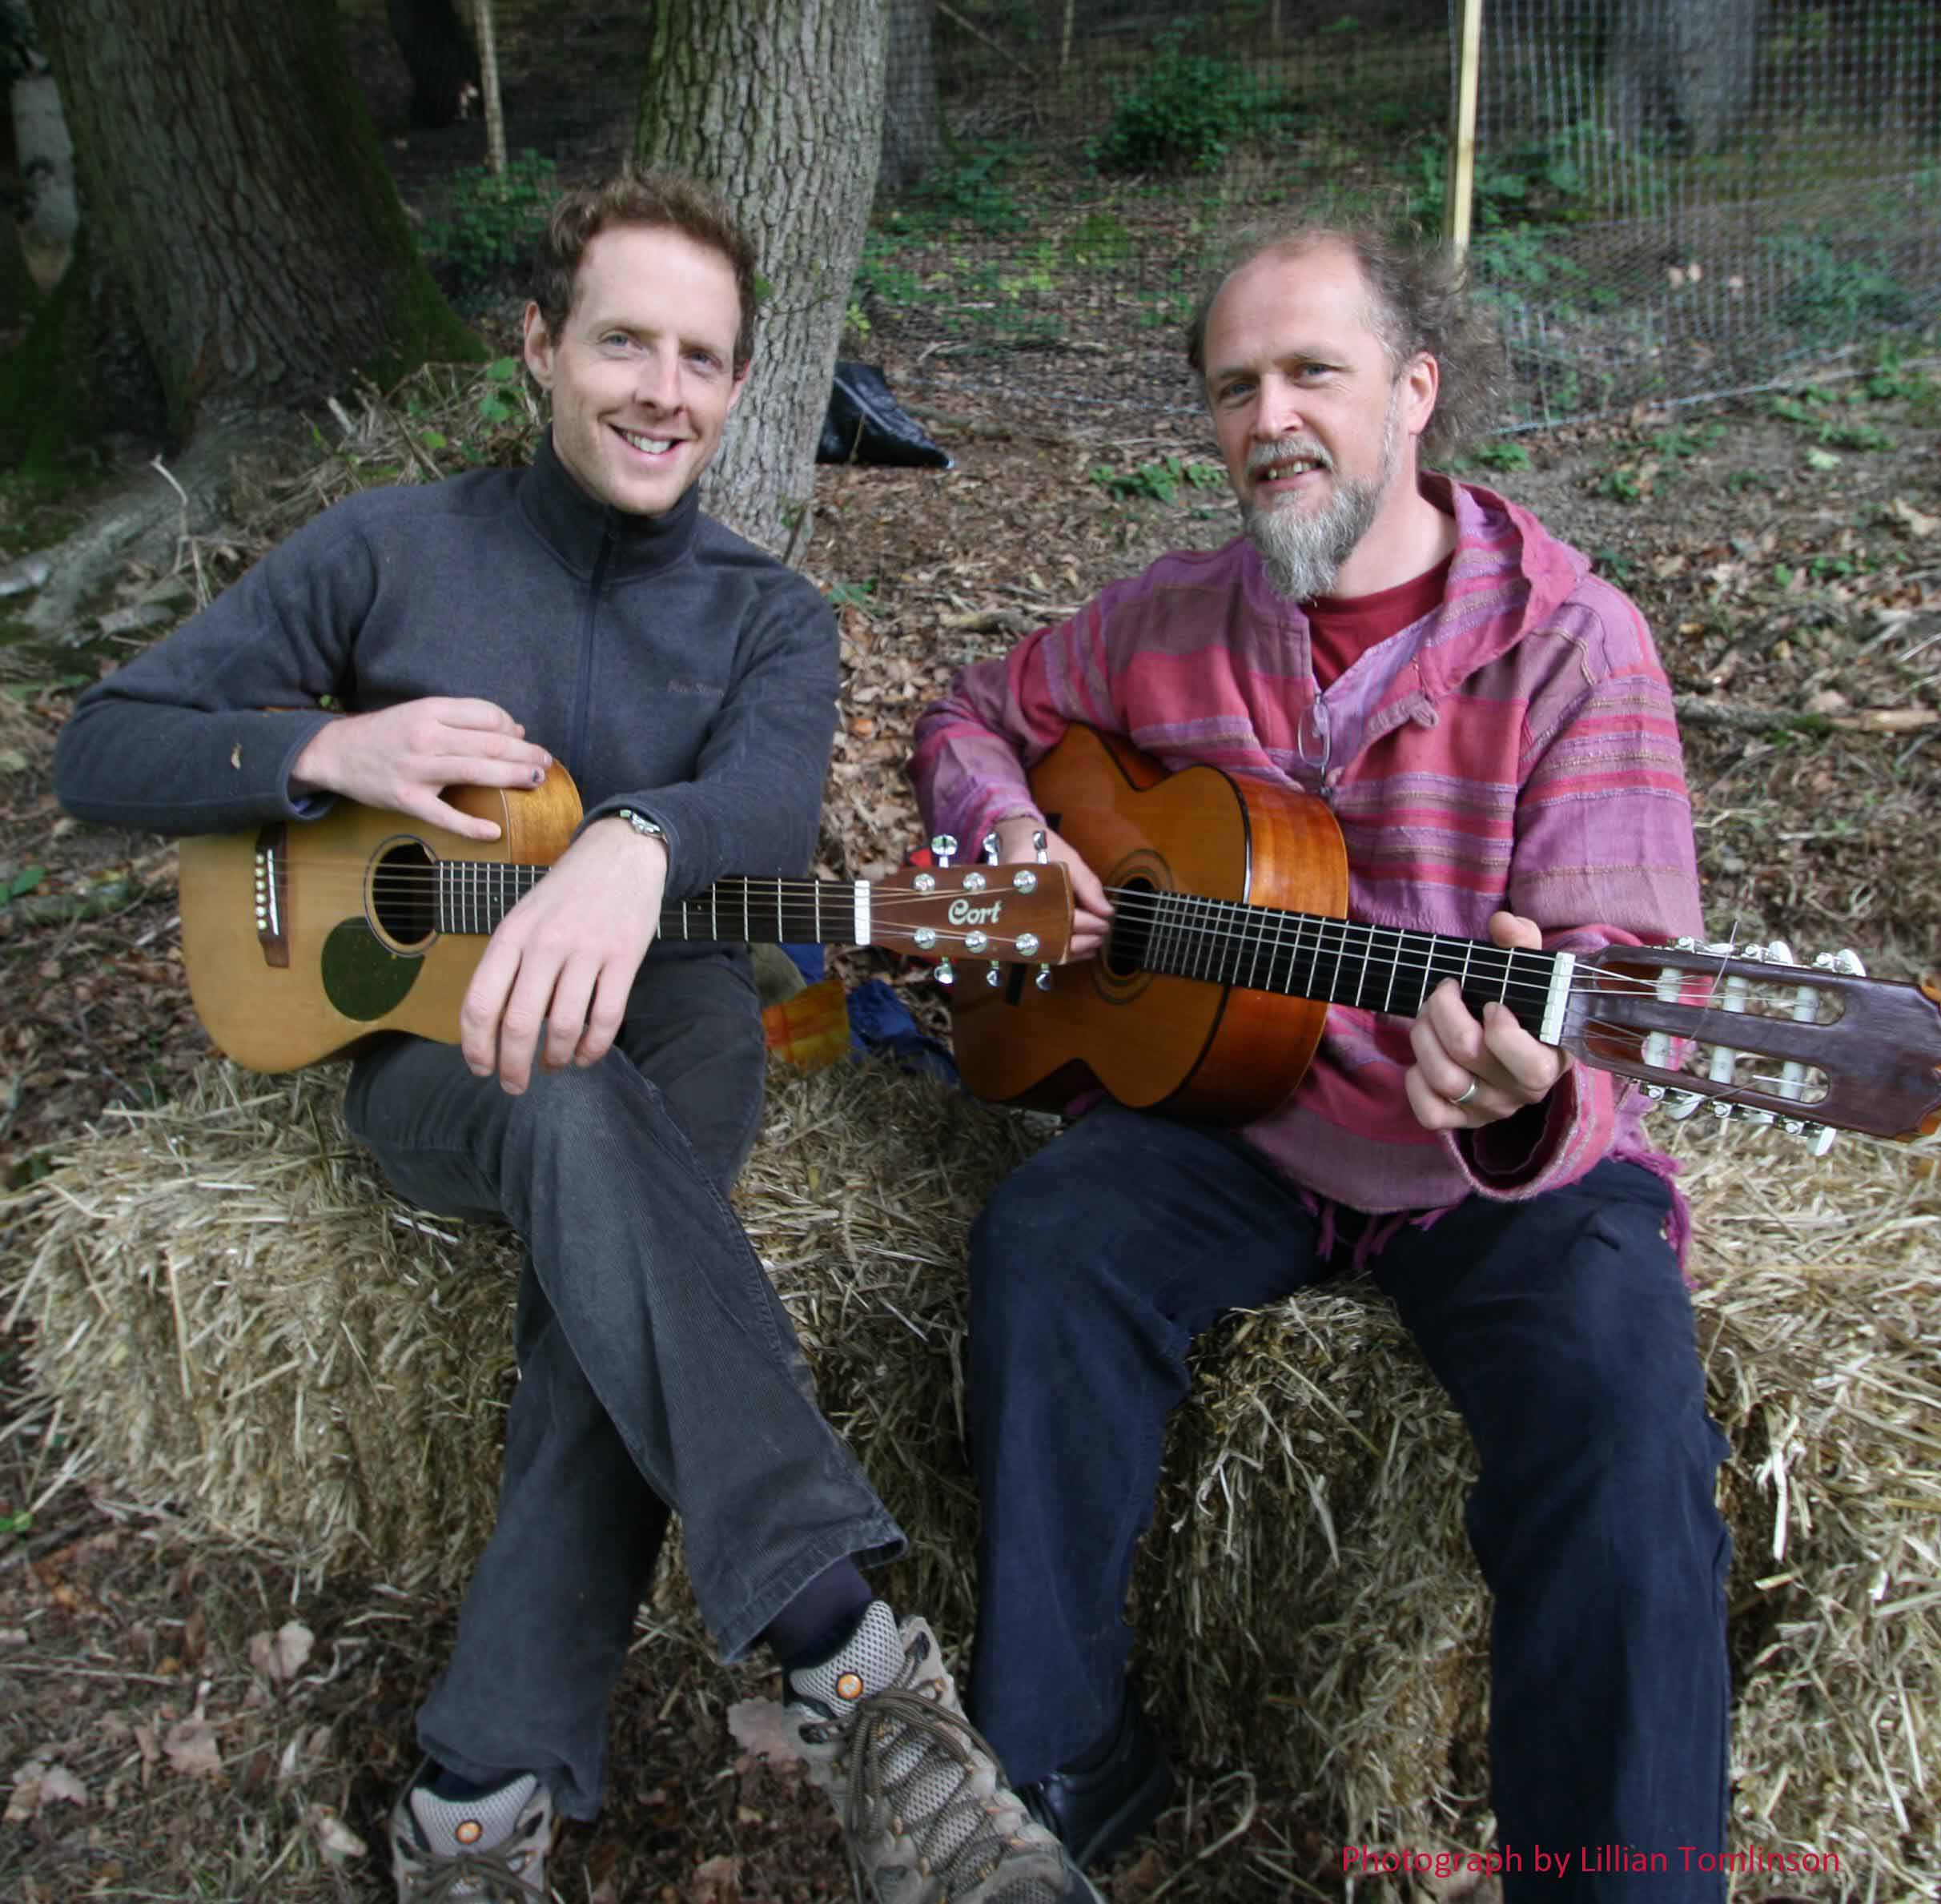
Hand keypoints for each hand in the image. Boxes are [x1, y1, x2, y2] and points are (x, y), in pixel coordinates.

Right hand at [290, 697, 552, 841]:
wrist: (336, 752)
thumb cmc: (389, 733)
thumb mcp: (423, 713)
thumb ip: (465, 718)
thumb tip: (515, 729)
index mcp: (431, 711)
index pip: (487, 715)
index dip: (512, 726)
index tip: (523, 737)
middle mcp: (426, 737)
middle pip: (490, 743)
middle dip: (525, 752)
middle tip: (547, 761)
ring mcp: (416, 769)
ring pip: (476, 772)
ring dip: (513, 776)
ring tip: (537, 780)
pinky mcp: (406, 799)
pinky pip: (445, 816)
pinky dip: (471, 826)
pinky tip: (494, 832)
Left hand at [459, 818, 665, 1092]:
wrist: (621, 854)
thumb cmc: (566, 893)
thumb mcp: (523, 917)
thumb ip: (507, 964)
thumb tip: (493, 1028)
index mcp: (511, 935)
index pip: (479, 1003)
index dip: (475, 1046)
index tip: (480, 1070)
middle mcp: (544, 944)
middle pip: (518, 1023)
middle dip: (512, 1067)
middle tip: (514, 1086)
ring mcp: (586, 951)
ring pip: (563, 1027)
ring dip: (555, 1059)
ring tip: (553, 1066)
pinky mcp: (624, 958)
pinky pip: (606, 1019)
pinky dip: (593, 1048)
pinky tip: (585, 1056)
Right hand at [993, 816, 1112, 958]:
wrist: (1013, 842)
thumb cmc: (1041, 847)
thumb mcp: (1068, 859)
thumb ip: (1088, 886)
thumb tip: (1107, 912)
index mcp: (1031, 889)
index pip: (1064, 916)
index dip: (1089, 923)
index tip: (1105, 922)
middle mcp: (1020, 910)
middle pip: (1056, 938)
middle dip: (1084, 940)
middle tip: (1102, 935)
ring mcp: (1016, 922)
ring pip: (1049, 949)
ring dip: (1076, 950)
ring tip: (1095, 944)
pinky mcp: (1018, 929)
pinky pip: (1041, 948)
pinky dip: (1063, 952)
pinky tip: (1080, 951)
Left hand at [1405, 909, 1570, 1131]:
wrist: (1511, 1033)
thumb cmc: (1519, 1000)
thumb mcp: (1528, 969)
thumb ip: (1520, 942)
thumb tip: (1503, 924)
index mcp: (1550, 1059)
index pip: (1530, 1066)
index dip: (1503, 1031)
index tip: (1492, 1001)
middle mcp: (1523, 1092)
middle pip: (1468, 1055)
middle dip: (1442, 1011)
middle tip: (1443, 991)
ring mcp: (1491, 1109)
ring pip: (1444, 1079)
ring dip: (1423, 1036)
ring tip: (1427, 1016)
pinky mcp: (1462, 1121)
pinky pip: (1430, 1114)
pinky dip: (1416, 1083)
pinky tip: (1423, 1060)